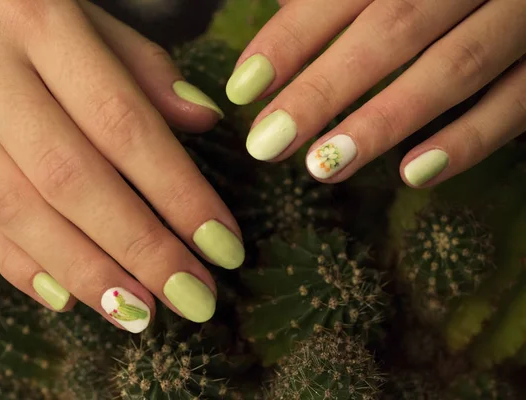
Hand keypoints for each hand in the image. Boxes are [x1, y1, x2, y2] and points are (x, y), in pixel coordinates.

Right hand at [0, 0, 244, 332]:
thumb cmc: (10, 0)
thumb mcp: (80, 9)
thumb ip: (140, 65)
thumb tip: (201, 121)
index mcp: (37, 20)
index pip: (124, 126)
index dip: (178, 194)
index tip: (222, 245)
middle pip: (74, 181)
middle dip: (141, 249)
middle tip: (194, 298)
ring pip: (18, 211)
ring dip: (87, 272)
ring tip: (140, 314)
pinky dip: (18, 264)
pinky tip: (67, 297)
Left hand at [227, 0, 525, 186]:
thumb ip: (339, 1)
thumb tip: (275, 37)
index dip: (289, 39)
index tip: (243, 88)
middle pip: (392, 29)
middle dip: (323, 90)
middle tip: (266, 144)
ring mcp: (522, 15)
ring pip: (454, 67)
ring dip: (384, 121)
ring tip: (322, 167)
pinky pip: (518, 102)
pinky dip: (467, 141)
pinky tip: (412, 174)